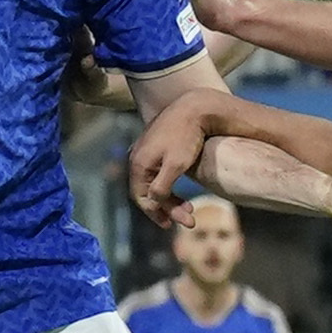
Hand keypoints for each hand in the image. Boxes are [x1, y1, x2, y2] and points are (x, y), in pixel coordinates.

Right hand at [125, 93, 224, 224]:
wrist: (193, 107)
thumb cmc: (186, 136)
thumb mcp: (175, 165)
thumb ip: (162, 187)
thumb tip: (153, 203)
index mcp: (139, 163)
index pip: (141, 197)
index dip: (155, 213)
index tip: (170, 225)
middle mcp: (137, 157)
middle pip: (147, 191)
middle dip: (167, 208)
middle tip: (187, 219)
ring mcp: (146, 150)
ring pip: (154, 182)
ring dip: (170, 197)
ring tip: (188, 207)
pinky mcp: (156, 145)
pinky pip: (158, 171)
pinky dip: (169, 184)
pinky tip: (180, 188)